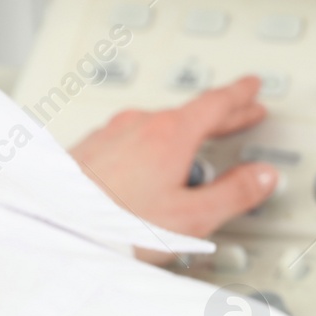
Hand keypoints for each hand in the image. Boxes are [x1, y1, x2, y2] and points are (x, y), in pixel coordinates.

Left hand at [68, 77, 277, 260]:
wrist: (52, 227)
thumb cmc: (114, 224)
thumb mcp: (190, 218)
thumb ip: (234, 194)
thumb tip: (263, 177)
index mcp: (169, 133)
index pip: (216, 103)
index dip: (241, 96)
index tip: (253, 88)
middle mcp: (137, 124)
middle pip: (188, 112)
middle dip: (218, 114)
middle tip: (240, 113)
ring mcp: (109, 134)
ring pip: (157, 125)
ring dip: (181, 134)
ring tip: (195, 155)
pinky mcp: (87, 150)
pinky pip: (131, 139)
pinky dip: (150, 145)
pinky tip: (148, 168)